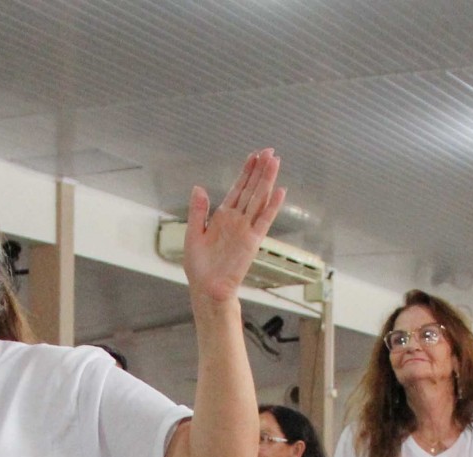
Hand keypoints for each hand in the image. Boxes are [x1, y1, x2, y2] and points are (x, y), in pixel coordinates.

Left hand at [180, 150, 287, 304]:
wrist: (207, 288)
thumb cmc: (199, 267)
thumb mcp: (193, 234)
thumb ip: (198, 211)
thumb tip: (199, 187)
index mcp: (222, 216)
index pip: (237, 188)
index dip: (245, 172)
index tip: (253, 155)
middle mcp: (237, 220)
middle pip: (251, 189)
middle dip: (260, 170)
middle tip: (270, 151)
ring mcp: (246, 229)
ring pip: (259, 199)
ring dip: (267, 180)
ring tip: (275, 162)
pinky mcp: (252, 241)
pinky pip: (264, 220)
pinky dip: (272, 206)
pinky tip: (279, 191)